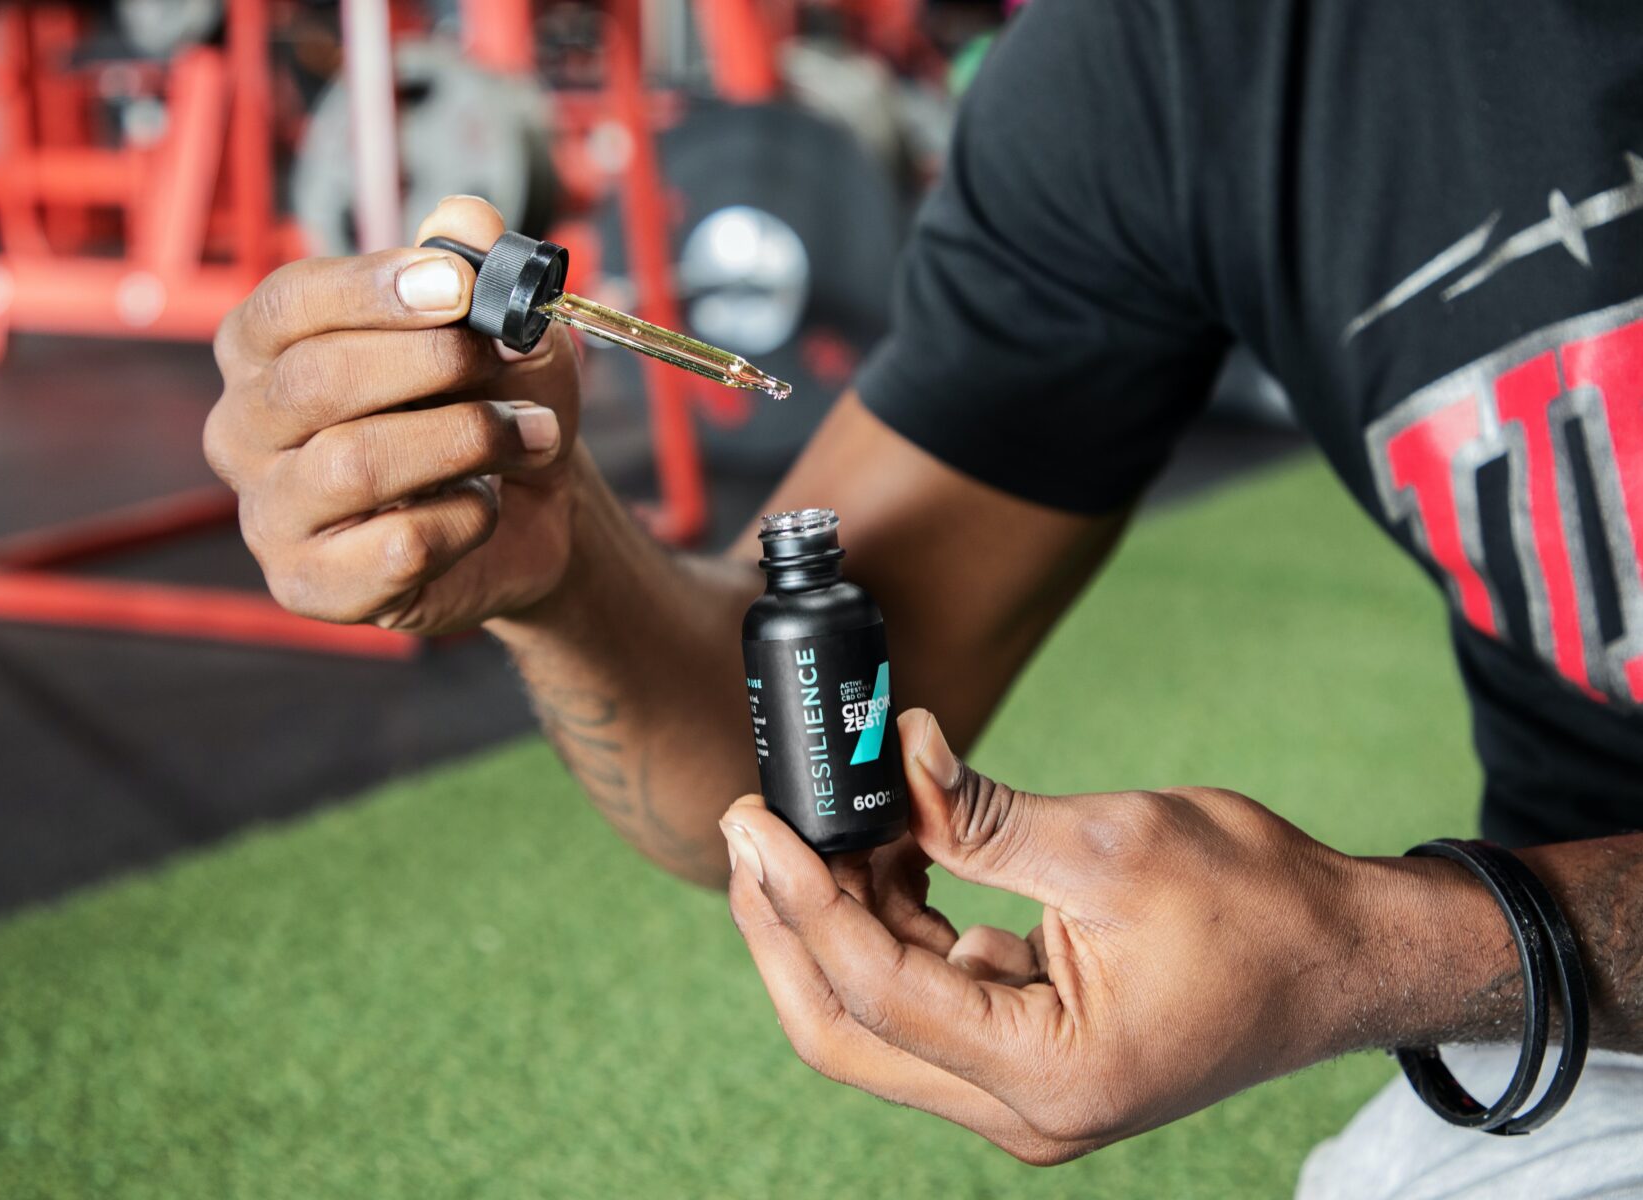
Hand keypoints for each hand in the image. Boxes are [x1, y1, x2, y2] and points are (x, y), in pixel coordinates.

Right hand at [205, 197, 581, 633]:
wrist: (528, 511)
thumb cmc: (491, 404)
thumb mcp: (501, 328)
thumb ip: (481, 271)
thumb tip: (466, 220)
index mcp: (264, 347)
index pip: (290, 304)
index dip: (376, 290)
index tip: (459, 287)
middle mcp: (244, 429)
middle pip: (316, 382)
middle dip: (432, 365)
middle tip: (509, 360)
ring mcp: (268, 514)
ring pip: (356, 466)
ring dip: (467, 440)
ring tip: (530, 435)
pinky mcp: (310, 586)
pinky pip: (396, 547)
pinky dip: (466, 519)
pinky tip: (487, 506)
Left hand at [718, 709, 1492, 1163]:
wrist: (1348, 958)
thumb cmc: (1262, 906)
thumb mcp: (1115, 843)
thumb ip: (984, 815)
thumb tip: (896, 757)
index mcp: (1048, 1073)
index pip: (875, 989)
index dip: (799, 898)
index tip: (755, 821)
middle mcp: (1023, 1110)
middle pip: (846, 1033)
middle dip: (785, 929)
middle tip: (753, 832)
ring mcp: (1023, 1094)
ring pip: (876, 1022)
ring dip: (838, 922)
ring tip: (825, 823)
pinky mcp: (1027, 1057)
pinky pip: (926, 1004)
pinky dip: (894, 930)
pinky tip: (887, 854)